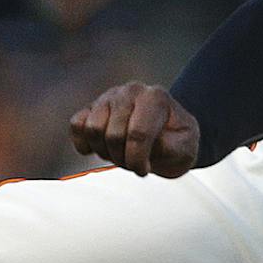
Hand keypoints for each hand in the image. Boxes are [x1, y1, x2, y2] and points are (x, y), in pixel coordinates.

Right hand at [69, 83, 200, 177]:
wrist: (168, 133)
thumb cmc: (177, 141)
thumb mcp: (185, 148)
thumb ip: (170, 147)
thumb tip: (149, 146)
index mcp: (156, 98)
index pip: (138, 133)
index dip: (137, 159)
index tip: (144, 170)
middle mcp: (131, 91)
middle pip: (114, 135)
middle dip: (123, 159)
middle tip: (135, 164)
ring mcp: (109, 97)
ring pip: (93, 130)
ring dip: (105, 152)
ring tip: (121, 155)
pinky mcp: (92, 107)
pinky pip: (77, 125)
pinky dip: (84, 142)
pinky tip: (99, 149)